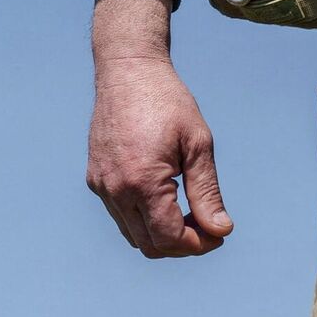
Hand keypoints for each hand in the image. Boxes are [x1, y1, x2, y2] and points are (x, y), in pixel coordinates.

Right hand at [88, 0, 231, 257]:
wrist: (128, 72)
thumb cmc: (168, 102)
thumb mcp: (198, 143)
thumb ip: (207, 191)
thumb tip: (220, 229)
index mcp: (142, 182)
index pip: (169, 236)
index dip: (197, 244)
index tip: (220, 234)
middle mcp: (115, 190)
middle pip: (149, 243)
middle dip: (182, 244)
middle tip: (210, 229)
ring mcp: (101, 186)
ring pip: (132, 233)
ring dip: (163, 235)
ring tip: (193, 216)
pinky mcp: (95, 179)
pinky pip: (120, 215)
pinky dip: (145, 220)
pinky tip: (169, 202)